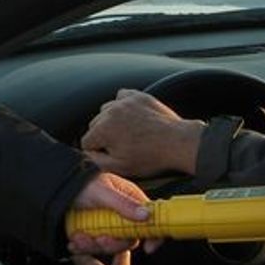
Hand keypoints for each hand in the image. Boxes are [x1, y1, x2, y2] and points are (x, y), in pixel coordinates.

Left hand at [68, 171, 156, 255]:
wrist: (56, 188)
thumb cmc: (81, 183)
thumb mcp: (102, 192)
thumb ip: (123, 204)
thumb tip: (146, 215)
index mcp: (129, 199)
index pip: (150, 218)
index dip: (153, 234)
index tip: (149, 248)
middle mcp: (121, 213)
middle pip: (129, 238)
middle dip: (113, 243)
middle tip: (99, 239)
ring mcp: (107, 224)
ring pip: (110, 245)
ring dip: (94, 245)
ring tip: (79, 237)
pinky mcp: (94, 232)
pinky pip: (94, 246)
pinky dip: (83, 247)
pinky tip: (74, 242)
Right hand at [80, 89, 204, 177]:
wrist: (178, 143)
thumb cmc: (151, 157)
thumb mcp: (120, 168)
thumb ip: (96, 162)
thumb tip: (88, 155)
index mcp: (103, 129)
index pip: (87, 141)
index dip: (97, 151)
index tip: (111, 154)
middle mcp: (110, 111)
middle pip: (95, 124)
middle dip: (104, 135)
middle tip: (121, 146)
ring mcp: (124, 101)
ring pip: (107, 110)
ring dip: (112, 120)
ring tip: (128, 132)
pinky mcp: (137, 96)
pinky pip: (121, 97)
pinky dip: (123, 106)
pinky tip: (132, 117)